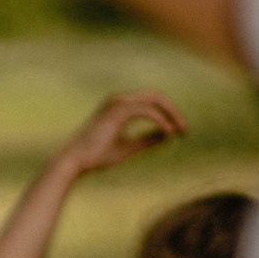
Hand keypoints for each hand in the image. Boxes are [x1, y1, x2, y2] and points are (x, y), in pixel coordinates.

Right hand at [56, 90, 184, 175]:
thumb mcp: (128, 148)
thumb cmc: (96, 156)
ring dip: (171, 114)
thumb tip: (167, 135)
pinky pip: (147, 110)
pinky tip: (169, 132)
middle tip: (185, 128)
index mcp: (119, 106)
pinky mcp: (117, 111)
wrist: (74, 161)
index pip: (151, 102)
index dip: (168, 113)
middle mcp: (118, 100)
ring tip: (180, 130)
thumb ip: (146, 140)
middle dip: (173, 110)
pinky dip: (160, 120)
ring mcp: (117, 103)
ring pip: (154, 99)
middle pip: (155, 96)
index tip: (178, 130)